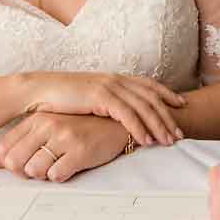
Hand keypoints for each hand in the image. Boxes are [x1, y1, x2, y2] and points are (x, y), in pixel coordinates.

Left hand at [0, 112, 132, 181]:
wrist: (116, 125)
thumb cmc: (80, 128)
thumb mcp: (48, 130)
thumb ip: (20, 144)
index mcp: (37, 119)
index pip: (5, 148)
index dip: (12, 163)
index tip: (25, 163)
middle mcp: (48, 125)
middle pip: (15, 162)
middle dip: (25, 171)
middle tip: (41, 168)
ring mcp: (65, 137)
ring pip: (34, 170)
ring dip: (44, 174)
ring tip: (57, 165)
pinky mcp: (80, 150)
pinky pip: (56, 175)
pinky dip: (60, 176)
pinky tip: (69, 166)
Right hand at [17, 71, 186, 148]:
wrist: (38, 90)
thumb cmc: (60, 98)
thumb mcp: (89, 96)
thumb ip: (106, 102)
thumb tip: (116, 114)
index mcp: (115, 78)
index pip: (149, 85)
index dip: (167, 94)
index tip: (181, 105)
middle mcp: (116, 79)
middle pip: (152, 98)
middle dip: (168, 116)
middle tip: (180, 133)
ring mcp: (109, 86)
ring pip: (144, 107)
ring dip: (158, 125)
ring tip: (168, 141)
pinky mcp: (100, 96)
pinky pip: (127, 115)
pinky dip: (139, 128)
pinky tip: (146, 141)